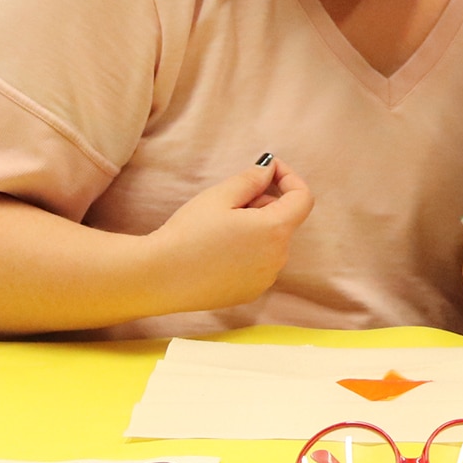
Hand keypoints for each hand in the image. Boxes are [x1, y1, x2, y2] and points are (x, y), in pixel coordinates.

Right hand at [151, 157, 313, 310]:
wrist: (159, 277)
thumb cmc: (188, 233)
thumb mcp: (219, 196)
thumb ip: (252, 179)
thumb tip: (270, 169)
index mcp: (275, 230)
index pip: (303, 198)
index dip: (289, 178)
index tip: (269, 170)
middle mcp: (278, 257)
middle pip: (284, 219)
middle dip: (264, 203)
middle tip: (230, 201)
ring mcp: (266, 278)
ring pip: (271, 241)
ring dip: (256, 227)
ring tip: (219, 228)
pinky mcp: (251, 292)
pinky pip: (260, 262)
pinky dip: (249, 250)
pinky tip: (218, 250)